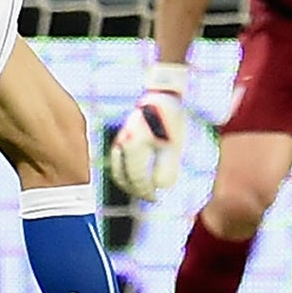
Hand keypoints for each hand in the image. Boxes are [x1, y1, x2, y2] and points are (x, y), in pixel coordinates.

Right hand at [106, 61, 187, 199]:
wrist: (164, 94)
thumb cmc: (171, 119)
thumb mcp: (174, 146)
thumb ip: (166, 169)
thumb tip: (158, 186)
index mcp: (135, 145)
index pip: (137, 178)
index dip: (146, 191)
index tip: (155, 198)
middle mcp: (123, 142)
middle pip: (122, 175)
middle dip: (134, 189)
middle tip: (147, 196)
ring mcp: (120, 137)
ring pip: (117, 167)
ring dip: (127, 180)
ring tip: (140, 188)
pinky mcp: (122, 133)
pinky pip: (118, 158)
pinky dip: (124, 169)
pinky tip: (136, 173)